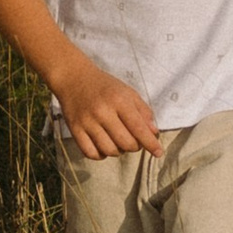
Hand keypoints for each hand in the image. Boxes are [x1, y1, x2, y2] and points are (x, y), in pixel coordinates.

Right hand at [50, 53, 165, 162]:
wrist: (74, 78)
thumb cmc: (105, 86)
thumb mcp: (128, 92)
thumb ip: (143, 111)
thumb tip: (154, 133)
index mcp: (119, 100)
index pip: (139, 128)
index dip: (150, 143)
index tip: (158, 153)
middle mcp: (103, 111)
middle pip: (126, 143)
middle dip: (135, 146)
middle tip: (133, 141)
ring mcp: (87, 122)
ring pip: (109, 150)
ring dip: (118, 151)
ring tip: (118, 142)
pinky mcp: (75, 129)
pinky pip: (91, 153)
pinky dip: (101, 155)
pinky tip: (103, 147)